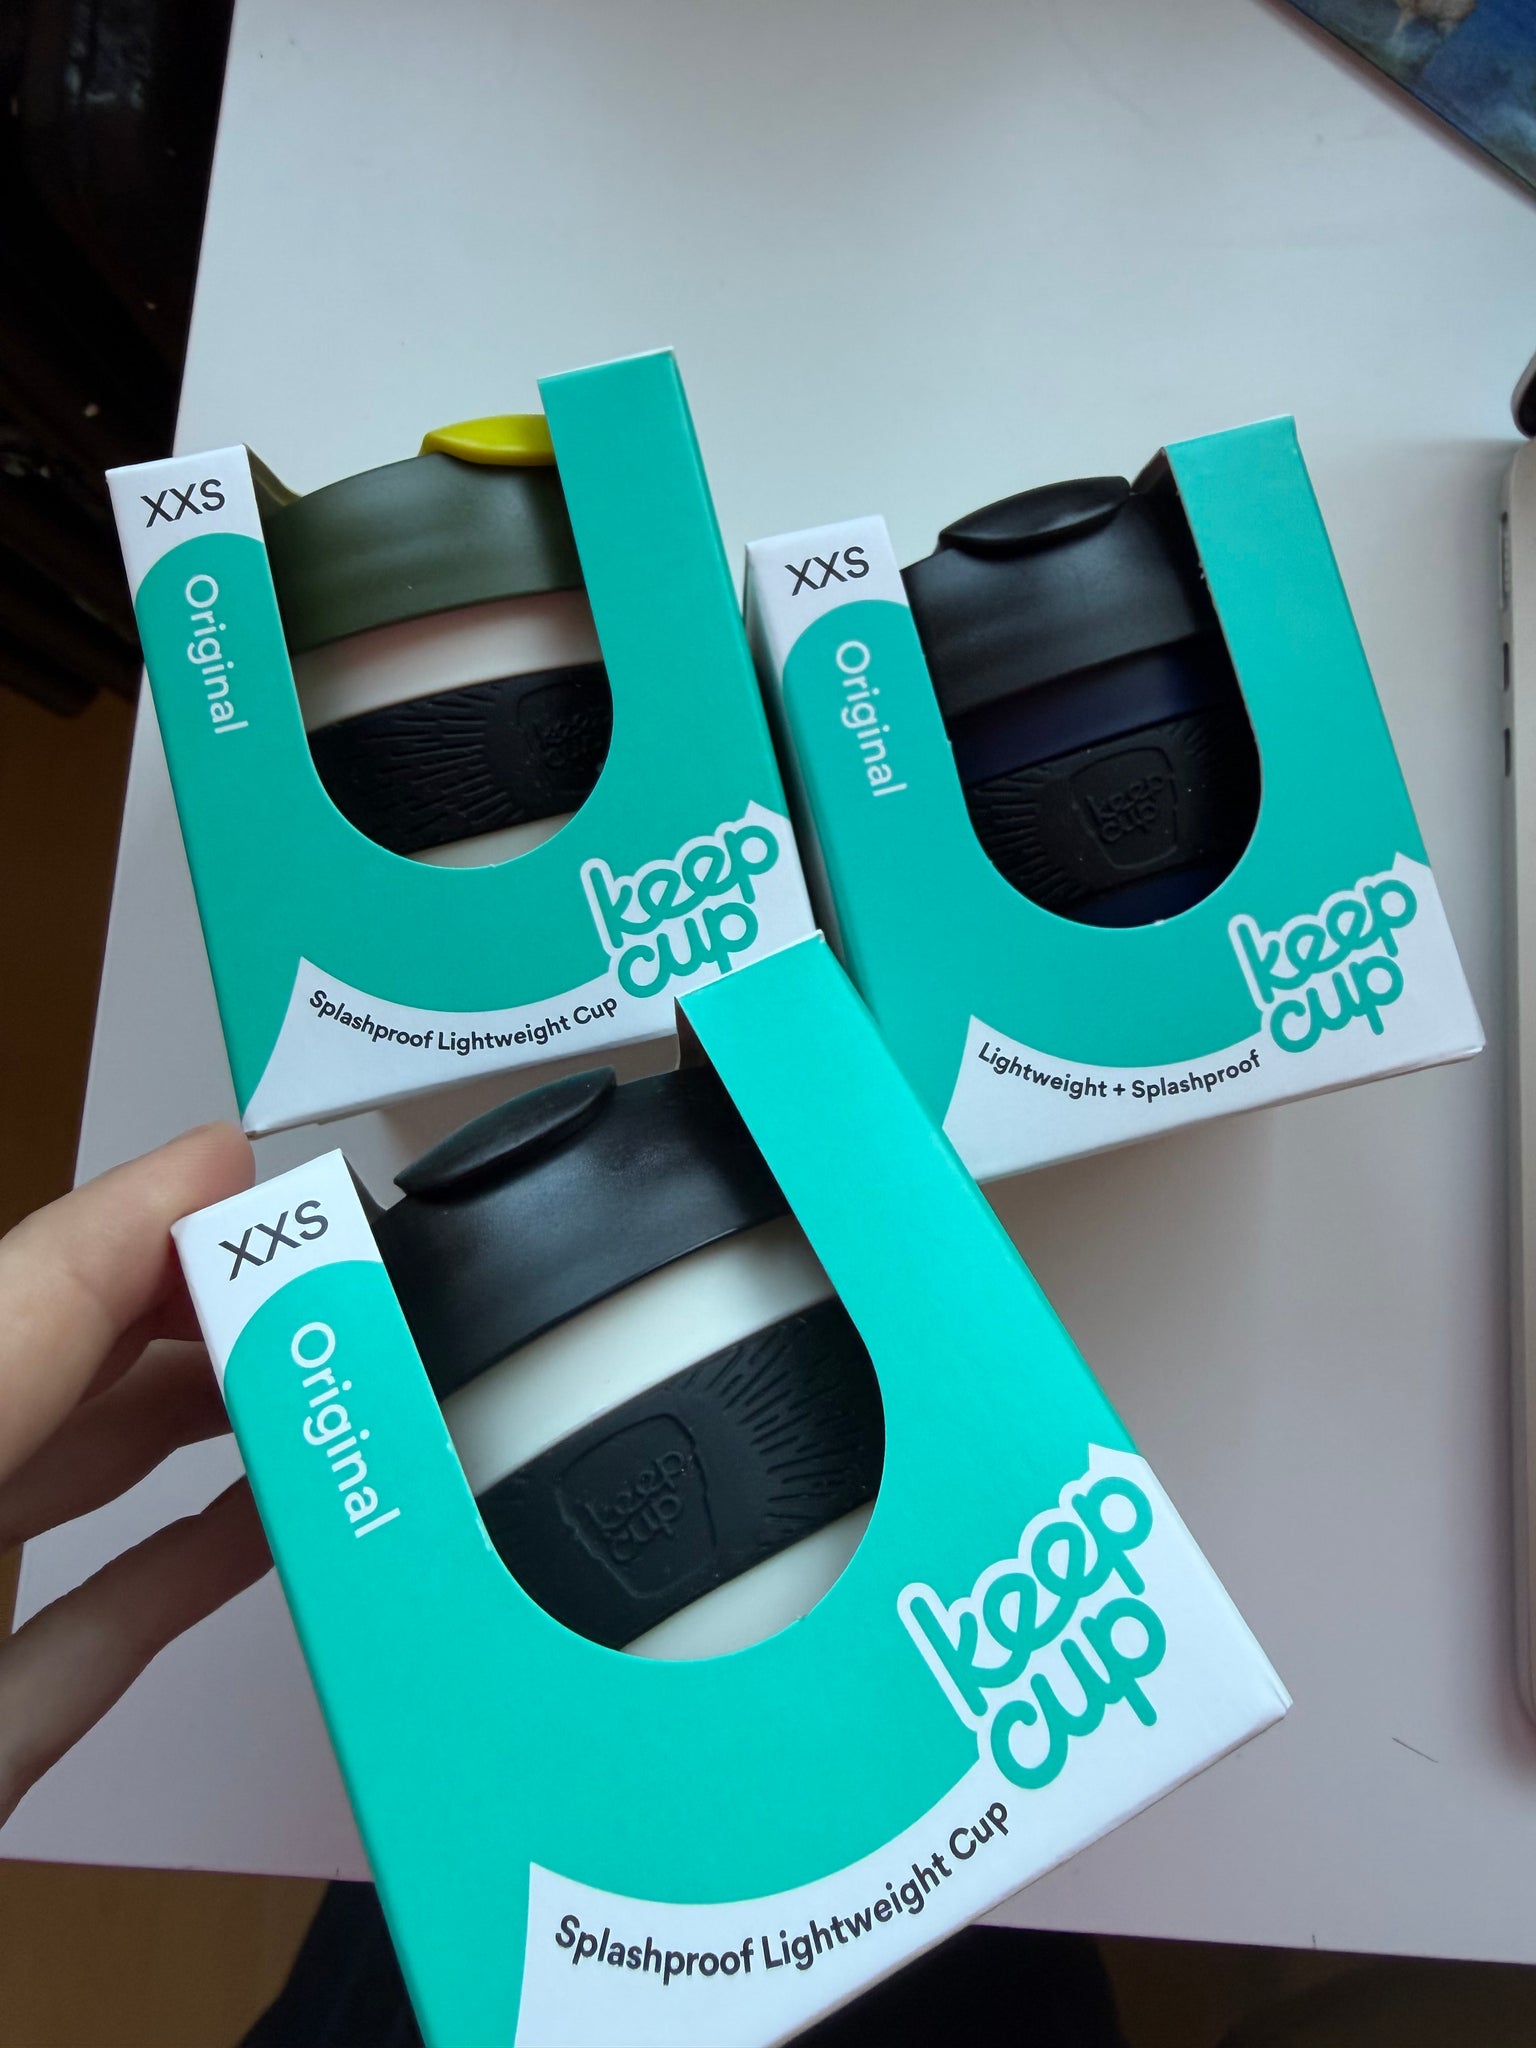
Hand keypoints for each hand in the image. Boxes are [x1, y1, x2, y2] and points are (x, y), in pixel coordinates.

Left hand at [0, 1123, 270, 1825]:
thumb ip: (29, 1320)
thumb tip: (178, 1164)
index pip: (23, 1291)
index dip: (141, 1214)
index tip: (265, 1168)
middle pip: (55, 1366)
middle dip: (187, 1306)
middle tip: (326, 1274)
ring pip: (72, 1481)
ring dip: (197, 1418)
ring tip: (316, 1365)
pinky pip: (94, 1625)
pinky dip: (186, 1564)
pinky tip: (273, 1521)